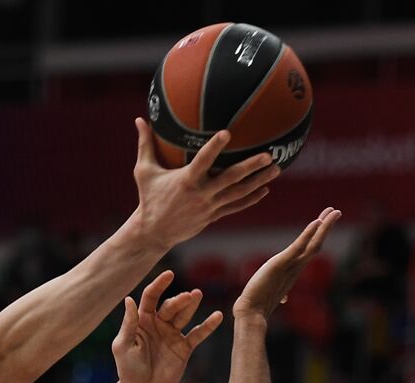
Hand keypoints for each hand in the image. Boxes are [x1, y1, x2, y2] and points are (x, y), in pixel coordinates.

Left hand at [109, 270, 222, 382]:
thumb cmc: (128, 369)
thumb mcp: (122, 346)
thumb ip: (128, 324)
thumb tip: (129, 299)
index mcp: (142, 321)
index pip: (151, 297)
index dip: (159, 285)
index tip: (169, 274)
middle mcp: (158, 324)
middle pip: (170, 306)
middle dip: (179, 300)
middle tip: (189, 296)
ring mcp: (173, 335)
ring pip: (184, 316)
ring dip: (191, 305)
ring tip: (197, 295)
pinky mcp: (184, 348)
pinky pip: (198, 334)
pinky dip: (208, 326)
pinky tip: (217, 316)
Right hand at [131, 119, 280, 252]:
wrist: (154, 232)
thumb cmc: (148, 198)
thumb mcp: (143, 171)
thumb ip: (144, 144)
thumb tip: (139, 119)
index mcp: (186, 181)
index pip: (203, 161)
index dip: (215, 147)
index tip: (227, 133)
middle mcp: (201, 194)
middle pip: (231, 179)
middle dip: (251, 167)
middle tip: (268, 155)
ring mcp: (210, 207)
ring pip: (238, 193)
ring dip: (258, 181)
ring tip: (276, 169)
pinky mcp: (213, 216)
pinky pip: (236, 207)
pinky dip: (251, 199)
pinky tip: (265, 190)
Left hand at [233, 207, 340, 322]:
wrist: (251, 314)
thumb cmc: (258, 305)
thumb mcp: (271, 294)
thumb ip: (281, 292)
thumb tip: (285, 298)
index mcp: (294, 272)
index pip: (310, 250)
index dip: (318, 235)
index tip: (323, 222)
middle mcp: (296, 268)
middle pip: (317, 244)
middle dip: (327, 227)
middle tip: (336, 211)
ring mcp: (291, 266)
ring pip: (313, 244)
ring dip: (324, 226)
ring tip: (334, 211)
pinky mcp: (281, 264)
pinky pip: (298, 247)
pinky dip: (308, 234)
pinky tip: (317, 222)